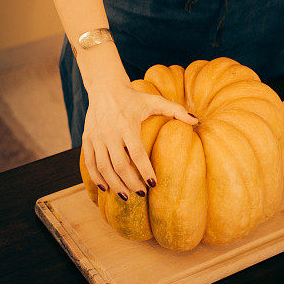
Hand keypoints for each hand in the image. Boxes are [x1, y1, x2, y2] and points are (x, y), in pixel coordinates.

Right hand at [82, 82, 198, 198]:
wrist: (105, 88)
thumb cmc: (134, 98)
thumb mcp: (154, 100)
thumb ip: (176, 110)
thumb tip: (197, 121)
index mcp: (127, 125)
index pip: (137, 153)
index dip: (145, 170)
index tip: (153, 184)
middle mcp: (110, 132)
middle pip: (119, 165)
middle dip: (130, 182)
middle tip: (141, 193)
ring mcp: (96, 136)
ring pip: (103, 167)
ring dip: (114, 184)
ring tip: (126, 195)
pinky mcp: (87, 138)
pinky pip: (90, 163)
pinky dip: (96, 177)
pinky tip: (105, 188)